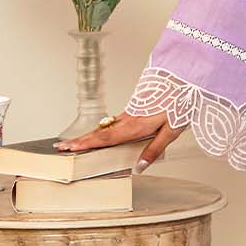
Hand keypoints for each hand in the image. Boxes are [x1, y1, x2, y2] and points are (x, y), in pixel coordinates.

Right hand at [53, 110, 182, 171]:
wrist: (185, 77)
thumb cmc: (180, 103)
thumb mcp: (171, 131)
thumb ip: (154, 150)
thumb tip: (138, 167)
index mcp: (135, 126)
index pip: (105, 139)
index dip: (86, 144)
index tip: (69, 148)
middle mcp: (129, 119)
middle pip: (99, 132)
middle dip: (79, 140)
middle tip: (61, 147)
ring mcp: (131, 113)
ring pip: (105, 127)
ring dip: (88, 135)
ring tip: (74, 143)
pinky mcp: (135, 109)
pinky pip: (113, 122)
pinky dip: (101, 130)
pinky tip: (100, 134)